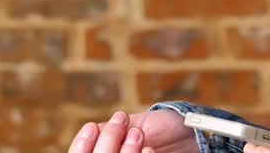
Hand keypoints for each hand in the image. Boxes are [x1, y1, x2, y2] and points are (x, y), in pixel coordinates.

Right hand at [68, 109, 197, 152]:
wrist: (188, 134)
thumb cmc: (158, 128)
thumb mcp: (131, 125)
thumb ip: (108, 131)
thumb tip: (91, 132)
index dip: (81, 145)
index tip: (92, 126)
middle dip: (108, 141)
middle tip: (121, 119)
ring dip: (126, 151)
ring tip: (138, 133)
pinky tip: (148, 150)